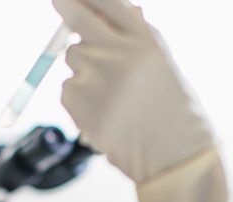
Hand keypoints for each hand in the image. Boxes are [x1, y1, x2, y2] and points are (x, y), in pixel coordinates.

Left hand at [54, 0, 216, 183]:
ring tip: (112, 95)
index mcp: (144, 39)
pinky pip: (68, 88)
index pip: (105, 1)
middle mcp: (118, 53)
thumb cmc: (172, 109)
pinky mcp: (78, 102)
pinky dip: (81, 98)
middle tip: (59, 0)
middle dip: (65, 6)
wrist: (173, 157)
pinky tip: (106, 112)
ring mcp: (95, 77)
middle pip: (76, 18)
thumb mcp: (163, 62)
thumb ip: (138, 33)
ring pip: (73, 58)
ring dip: (85, 68)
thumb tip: (123, 8)